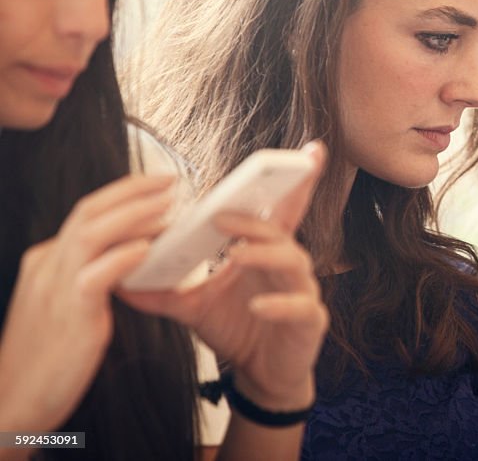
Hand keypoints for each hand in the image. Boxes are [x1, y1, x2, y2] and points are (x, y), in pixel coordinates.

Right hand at [0, 175, 174, 431]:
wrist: (12, 402)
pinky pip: (95, 276)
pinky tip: (148, 249)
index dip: (123, 194)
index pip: (85, 213)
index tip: (156, 184)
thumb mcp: (61, 304)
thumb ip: (85, 275)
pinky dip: (122, 257)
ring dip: (133, 215)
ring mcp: (53, 288)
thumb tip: (125, 253)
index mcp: (45, 261)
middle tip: (171, 182)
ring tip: (168, 206)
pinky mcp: (69, 315)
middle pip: (87, 211)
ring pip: (90, 233)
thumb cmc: (45, 357)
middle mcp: (46, 266)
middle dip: (132, 191)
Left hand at [121, 141, 328, 410]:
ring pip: (292, 262)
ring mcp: (303, 291)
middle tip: (221, 215)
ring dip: (264, 255)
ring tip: (235, 256)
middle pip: (283, 228)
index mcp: (266, 251)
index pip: (279, 209)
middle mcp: (289, 264)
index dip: (296, 180)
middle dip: (256, 218)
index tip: (307, 150)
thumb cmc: (239, 330)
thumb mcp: (196, 307)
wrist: (262, 375)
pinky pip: (299, 307)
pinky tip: (257, 306)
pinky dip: (278, 305)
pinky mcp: (310, 321)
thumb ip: (164, 291)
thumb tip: (118, 278)